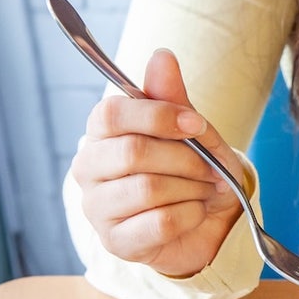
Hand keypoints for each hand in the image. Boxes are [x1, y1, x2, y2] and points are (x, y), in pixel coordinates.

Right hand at [69, 49, 244, 276]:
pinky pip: (159, 223)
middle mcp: (88, 169)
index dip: (158, 116)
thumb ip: (173, 98)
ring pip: (147, 189)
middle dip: (185, 159)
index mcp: (102, 134)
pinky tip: (194, 214)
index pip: (111, 113)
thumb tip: (162, 56)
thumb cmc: (194, 174)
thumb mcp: (194, 133)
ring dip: (191, 189)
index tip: (196, 125)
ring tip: (204, 191)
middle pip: (133, 152)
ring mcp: (97, 209)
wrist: (210, 226)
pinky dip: (190, 216)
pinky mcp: (116, 242)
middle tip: (210, 168)